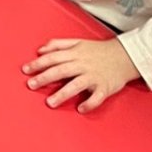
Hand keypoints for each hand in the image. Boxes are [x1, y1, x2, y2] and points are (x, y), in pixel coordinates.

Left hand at [23, 36, 138, 112]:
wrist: (125, 56)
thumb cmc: (98, 51)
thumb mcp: (78, 42)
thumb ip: (58, 44)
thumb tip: (40, 50)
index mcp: (75, 53)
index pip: (53, 57)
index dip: (38, 63)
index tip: (25, 70)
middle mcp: (83, 64)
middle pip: (61, 70)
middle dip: (45, 78)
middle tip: (30, 85)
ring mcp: (94, 76)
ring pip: (76, 85)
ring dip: (62, 94)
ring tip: (49, 102)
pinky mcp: (105, 87)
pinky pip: (97, 97)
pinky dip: (89, 103)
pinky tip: (80, 109)